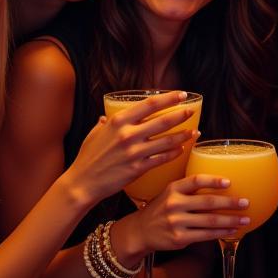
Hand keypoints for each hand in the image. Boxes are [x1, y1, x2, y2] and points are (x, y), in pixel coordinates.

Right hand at [66, 91, 196, 203]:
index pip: (150, 104)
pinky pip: (162, 158)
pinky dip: (174, 153)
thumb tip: (105, 118)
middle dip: (181, 115)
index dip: (169, 98)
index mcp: (118, 121)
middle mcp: (128, 134)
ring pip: (167, 141)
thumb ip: (104, 124)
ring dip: (183, 135)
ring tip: (194, 131)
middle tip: (192, 111)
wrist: (82, 183)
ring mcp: (134, 152)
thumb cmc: (87, 157)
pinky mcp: (138, 168)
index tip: (182, 94)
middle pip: (163, 121)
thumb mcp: (94, 134)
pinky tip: (182, 149)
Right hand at [126, 174, 248, 256]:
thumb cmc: (161, 210)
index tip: (229, 182)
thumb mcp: (169, 193)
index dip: (213, 181)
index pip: (195, 181)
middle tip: (245, 202)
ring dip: (230, 220)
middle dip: (230, 203)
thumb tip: (220, 187)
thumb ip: (189, 190)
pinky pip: (206, 235)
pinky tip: (231, 230)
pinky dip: (221, 233)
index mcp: (173, 188)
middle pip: (207, 202)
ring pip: (210, 221)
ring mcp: (176, 222)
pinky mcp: (180, 238)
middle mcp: (174, 204)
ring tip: (245, 219)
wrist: (140, 231)